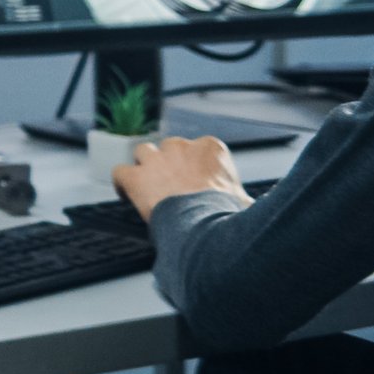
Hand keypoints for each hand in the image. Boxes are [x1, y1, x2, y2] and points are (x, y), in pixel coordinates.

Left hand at [111, 135, 245, 221]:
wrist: (207, 226)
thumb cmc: (230, 215)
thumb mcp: (246, 201)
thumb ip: (243, 197)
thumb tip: (254, 210)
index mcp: (212, 149)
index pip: (200, 148)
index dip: (196, 167)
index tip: (198, 183)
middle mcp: (181, 147)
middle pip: (170, 148)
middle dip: (171, 164)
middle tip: (175, 187)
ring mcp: (156, 160)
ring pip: (143, 152)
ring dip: (145, 167)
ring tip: (151, 187)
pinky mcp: (135, 176)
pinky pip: (119, 171)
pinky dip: (122, 183)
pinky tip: (127, 194)